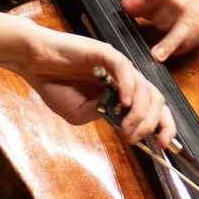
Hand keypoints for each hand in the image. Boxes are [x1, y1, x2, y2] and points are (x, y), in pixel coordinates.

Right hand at [8, 24, 177, 149]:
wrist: (34, 63)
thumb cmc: (55, 85)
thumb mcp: (78, 114)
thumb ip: (100, 115)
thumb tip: (119, 117)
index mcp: (121, 93)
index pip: (153, 108)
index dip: (164, 126)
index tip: (163, 145)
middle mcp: (124, 79)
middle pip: (156, 99)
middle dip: (151, 123)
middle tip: (133, 137)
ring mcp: (116, 65)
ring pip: (144, 87)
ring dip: (139, 112)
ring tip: (125, 126)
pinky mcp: (105, 53)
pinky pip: (124, 69)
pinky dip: (129, 87)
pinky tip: (123, 103)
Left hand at [120, 0, 198, 62]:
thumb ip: (146, 2)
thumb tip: (125, 5)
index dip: (151, 7)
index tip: (147, 20)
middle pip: (176, 3)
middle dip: (163, 25)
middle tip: (153, 41)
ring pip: (191, 18)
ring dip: (173, 39)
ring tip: (159, 54)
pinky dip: (190, 41)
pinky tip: (180, 49)